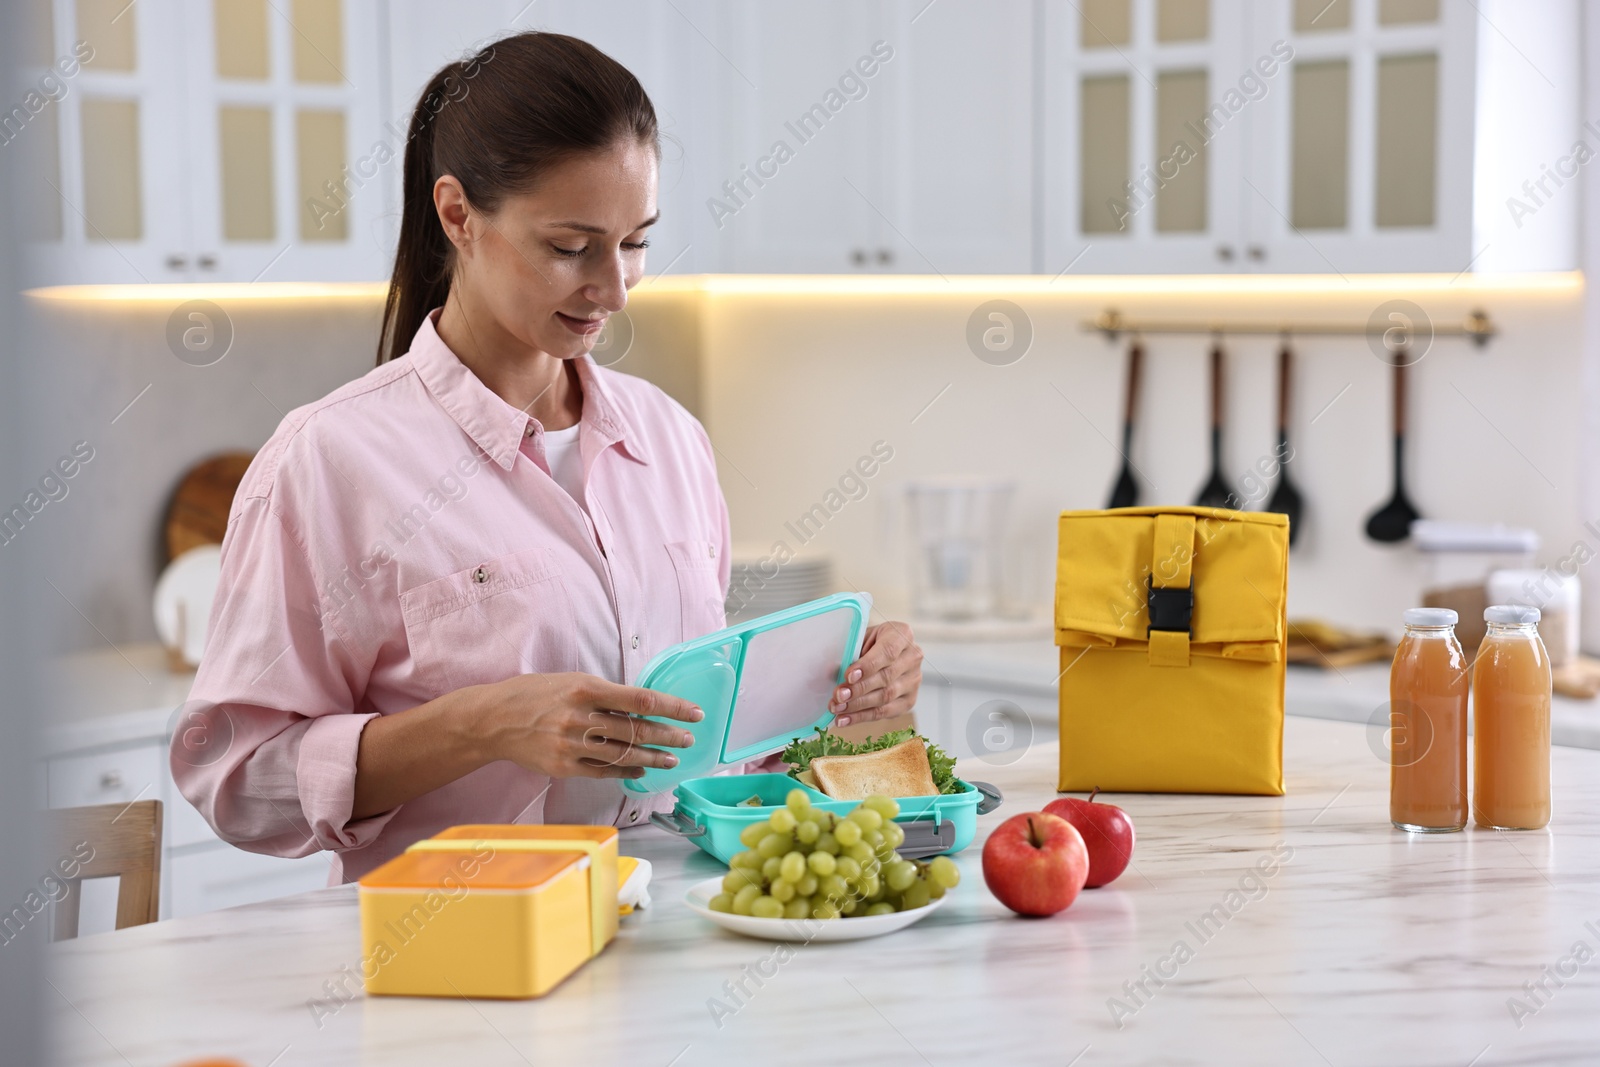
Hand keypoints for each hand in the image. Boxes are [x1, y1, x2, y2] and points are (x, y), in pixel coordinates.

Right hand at [479, 672, 702, 779]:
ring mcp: (572, 745)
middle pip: (636, 731)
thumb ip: (604, 693)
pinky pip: (603, 771)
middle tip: (688, 739)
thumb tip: (641, 705)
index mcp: (586, 689)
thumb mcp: (570, 680)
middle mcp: (581, 718)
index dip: (672, 707)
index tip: (693, 712)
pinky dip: (626, 772)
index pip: (640, 700)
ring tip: (672, 759)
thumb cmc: (534, 694)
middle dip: (668, 736)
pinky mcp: (564, 766)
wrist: (494, 720)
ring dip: (653, 758)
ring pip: (624, 755)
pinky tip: (642, 771)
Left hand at [829, 621, 922, 727]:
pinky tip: (845, 719)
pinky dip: (862, 717)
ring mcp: (914, 680)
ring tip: (837, 708)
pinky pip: (885, 712)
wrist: (885, 652)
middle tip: (838, 696)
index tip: (848, 675)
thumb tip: (833, 673)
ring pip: (886, 697)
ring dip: (858, 705)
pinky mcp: (909, 700)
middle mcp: (913, 657)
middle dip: (859, 689)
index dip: (868, 666)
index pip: (887, 652)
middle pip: (886, 677)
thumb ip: (851, 652)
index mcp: (902, 634)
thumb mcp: (861, 638)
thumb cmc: (869, 643)